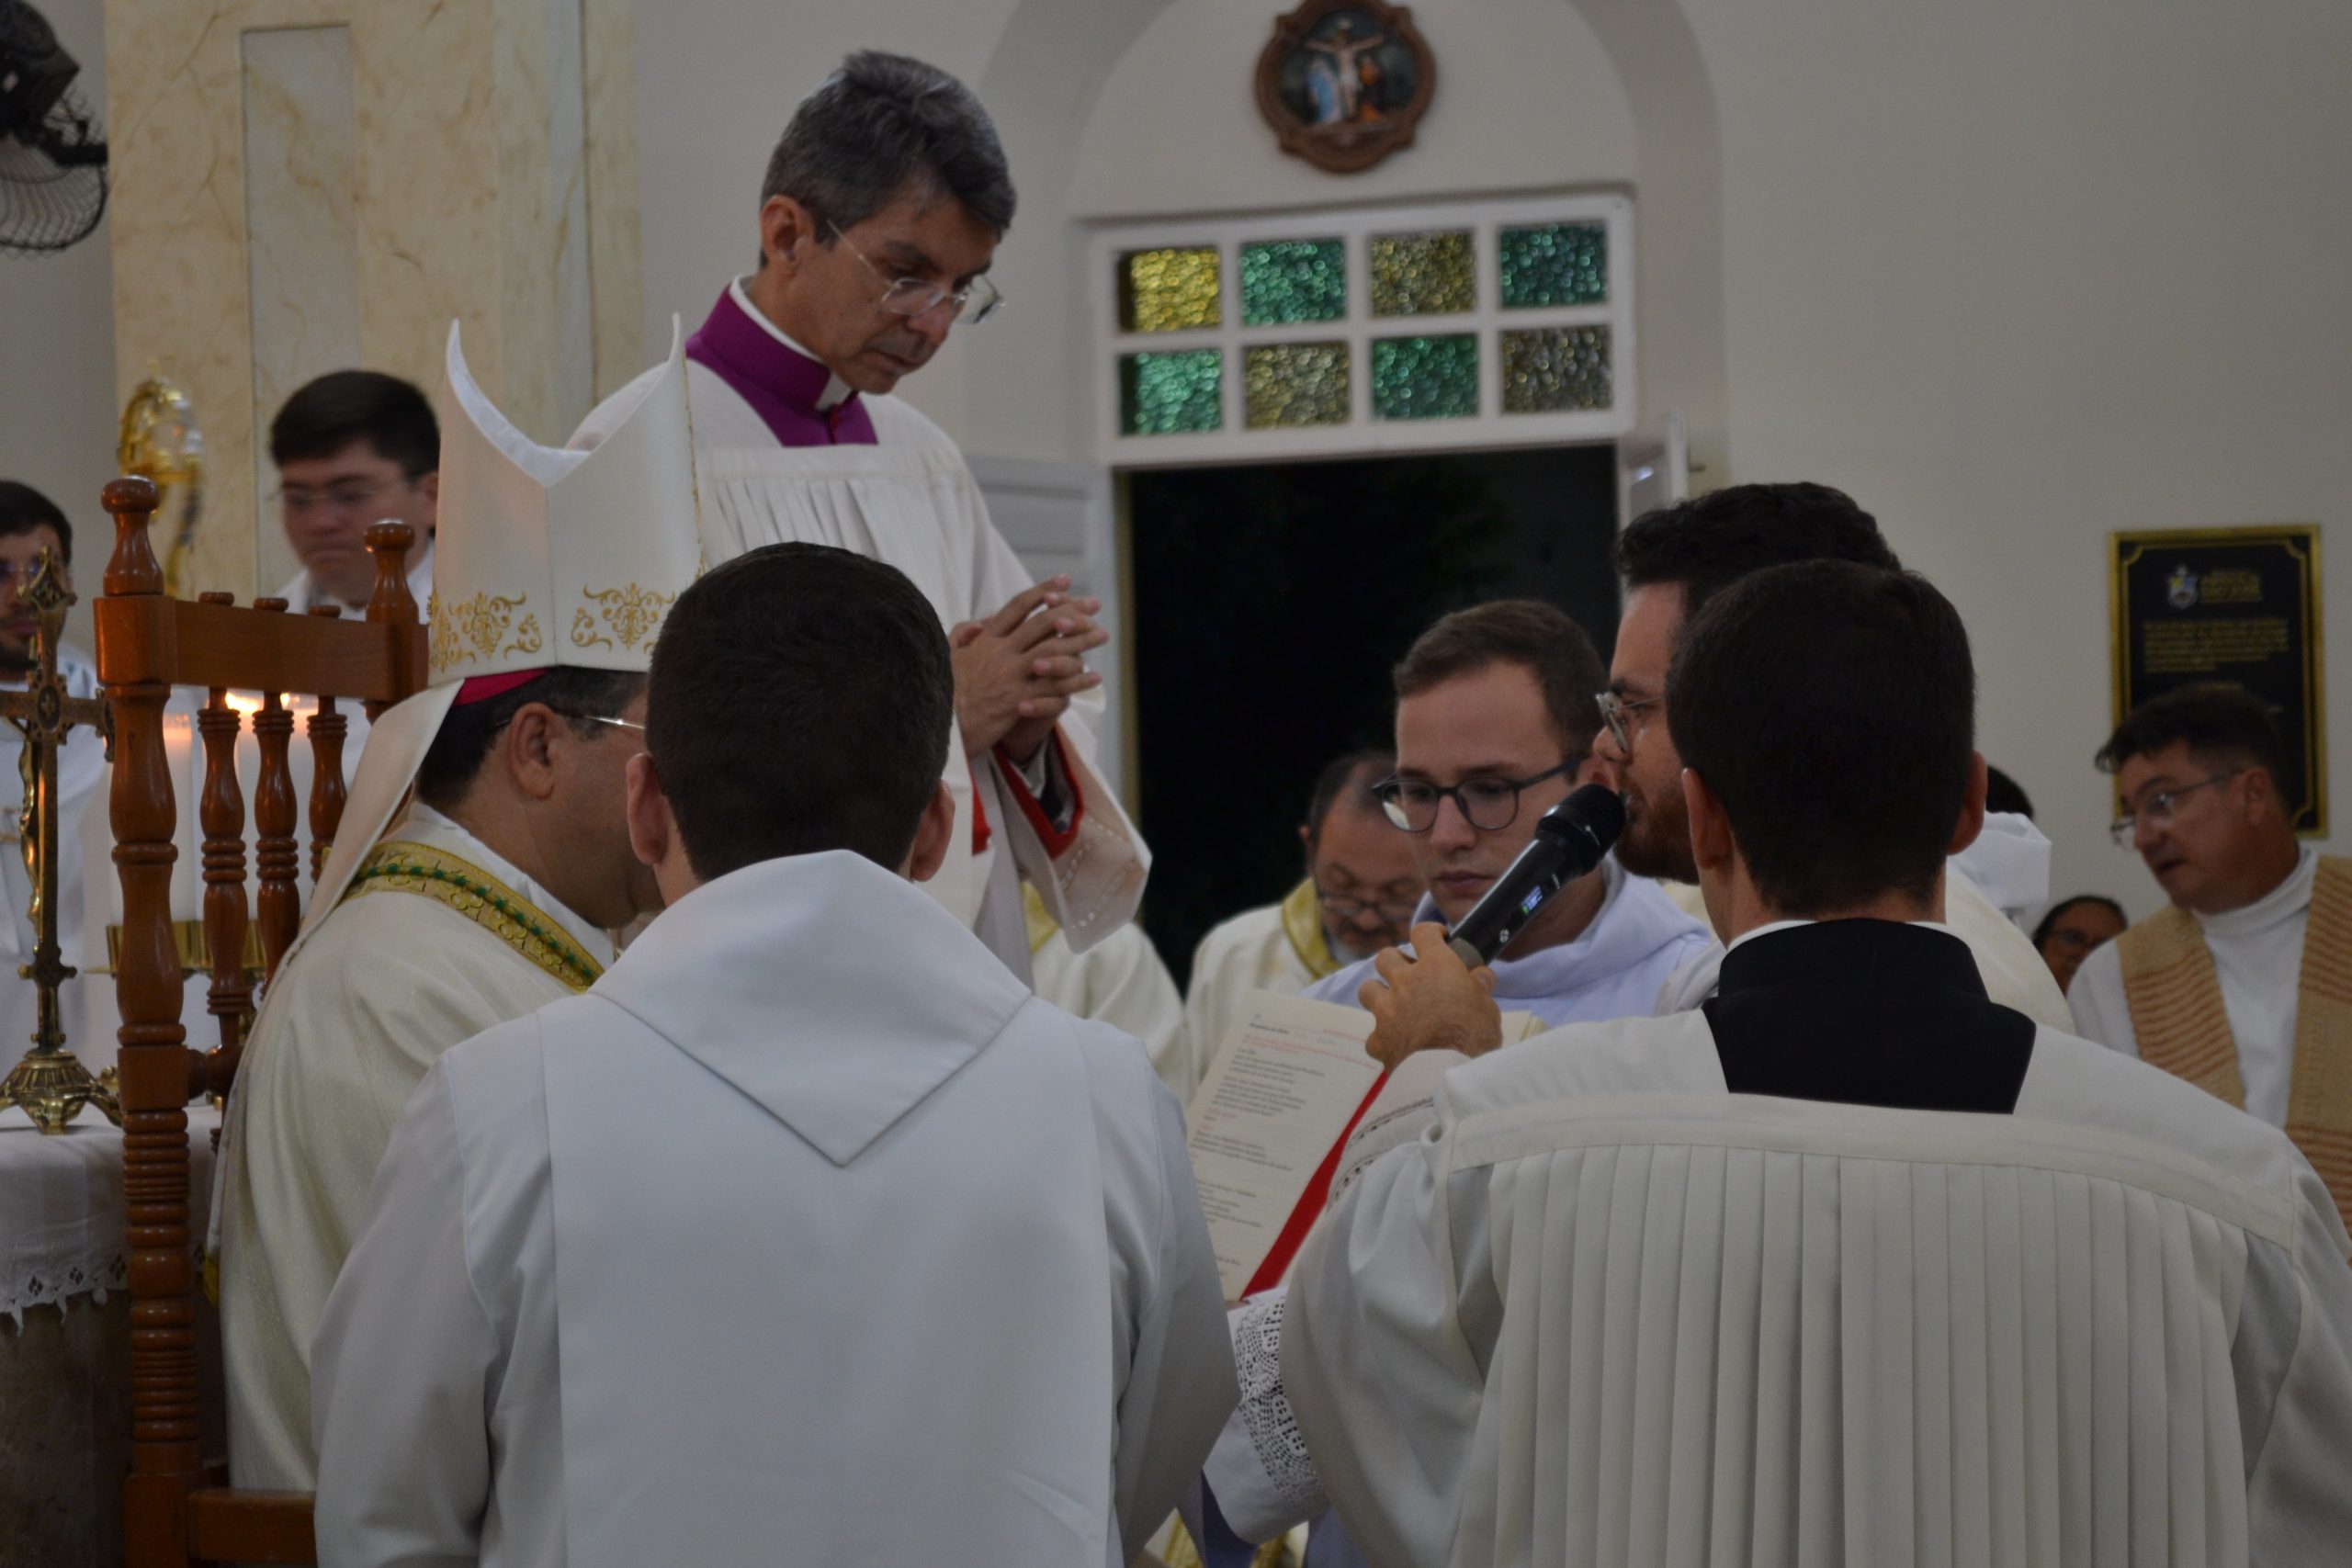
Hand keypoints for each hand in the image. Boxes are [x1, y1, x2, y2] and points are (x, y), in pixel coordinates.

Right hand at [950, 577, 1107, 759]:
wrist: (937, 723)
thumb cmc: (941, 691)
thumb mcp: (946, 656)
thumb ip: (960, 635)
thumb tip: (978, 622)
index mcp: (985, 640)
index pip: (1018, 607)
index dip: (1043, 591)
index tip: (1064, 580)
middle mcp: (1001, 653)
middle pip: (1043, 623)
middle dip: (1073, 611)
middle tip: (1095, 604)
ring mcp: (1010, 676)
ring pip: (1053, 651)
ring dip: (1082, 642)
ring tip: (1103, 635)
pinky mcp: (1017, 701)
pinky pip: (1055, 688)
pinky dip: (1077, 681)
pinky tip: (1095, 677)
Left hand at [1359, 922, 1502, 1070]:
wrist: (1449, 1074)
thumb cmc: (1475, 1037)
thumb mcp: (1488, 1009)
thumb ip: (1479, 989)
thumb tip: (1480, 977)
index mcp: (1436, 967)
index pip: (1423, 933)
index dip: (1430, 932)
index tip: (1438, 938)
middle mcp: (1406, 982)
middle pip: (1385, 957)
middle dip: (1395, 962)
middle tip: (1410, 975)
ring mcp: (1387, 1010)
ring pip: (1368, 989)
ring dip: (1379, 994)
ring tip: (1394, 1006)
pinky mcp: (1378, 1039)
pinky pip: (1373, 1035)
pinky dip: (1382, 1039)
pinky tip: (1395, 1045)